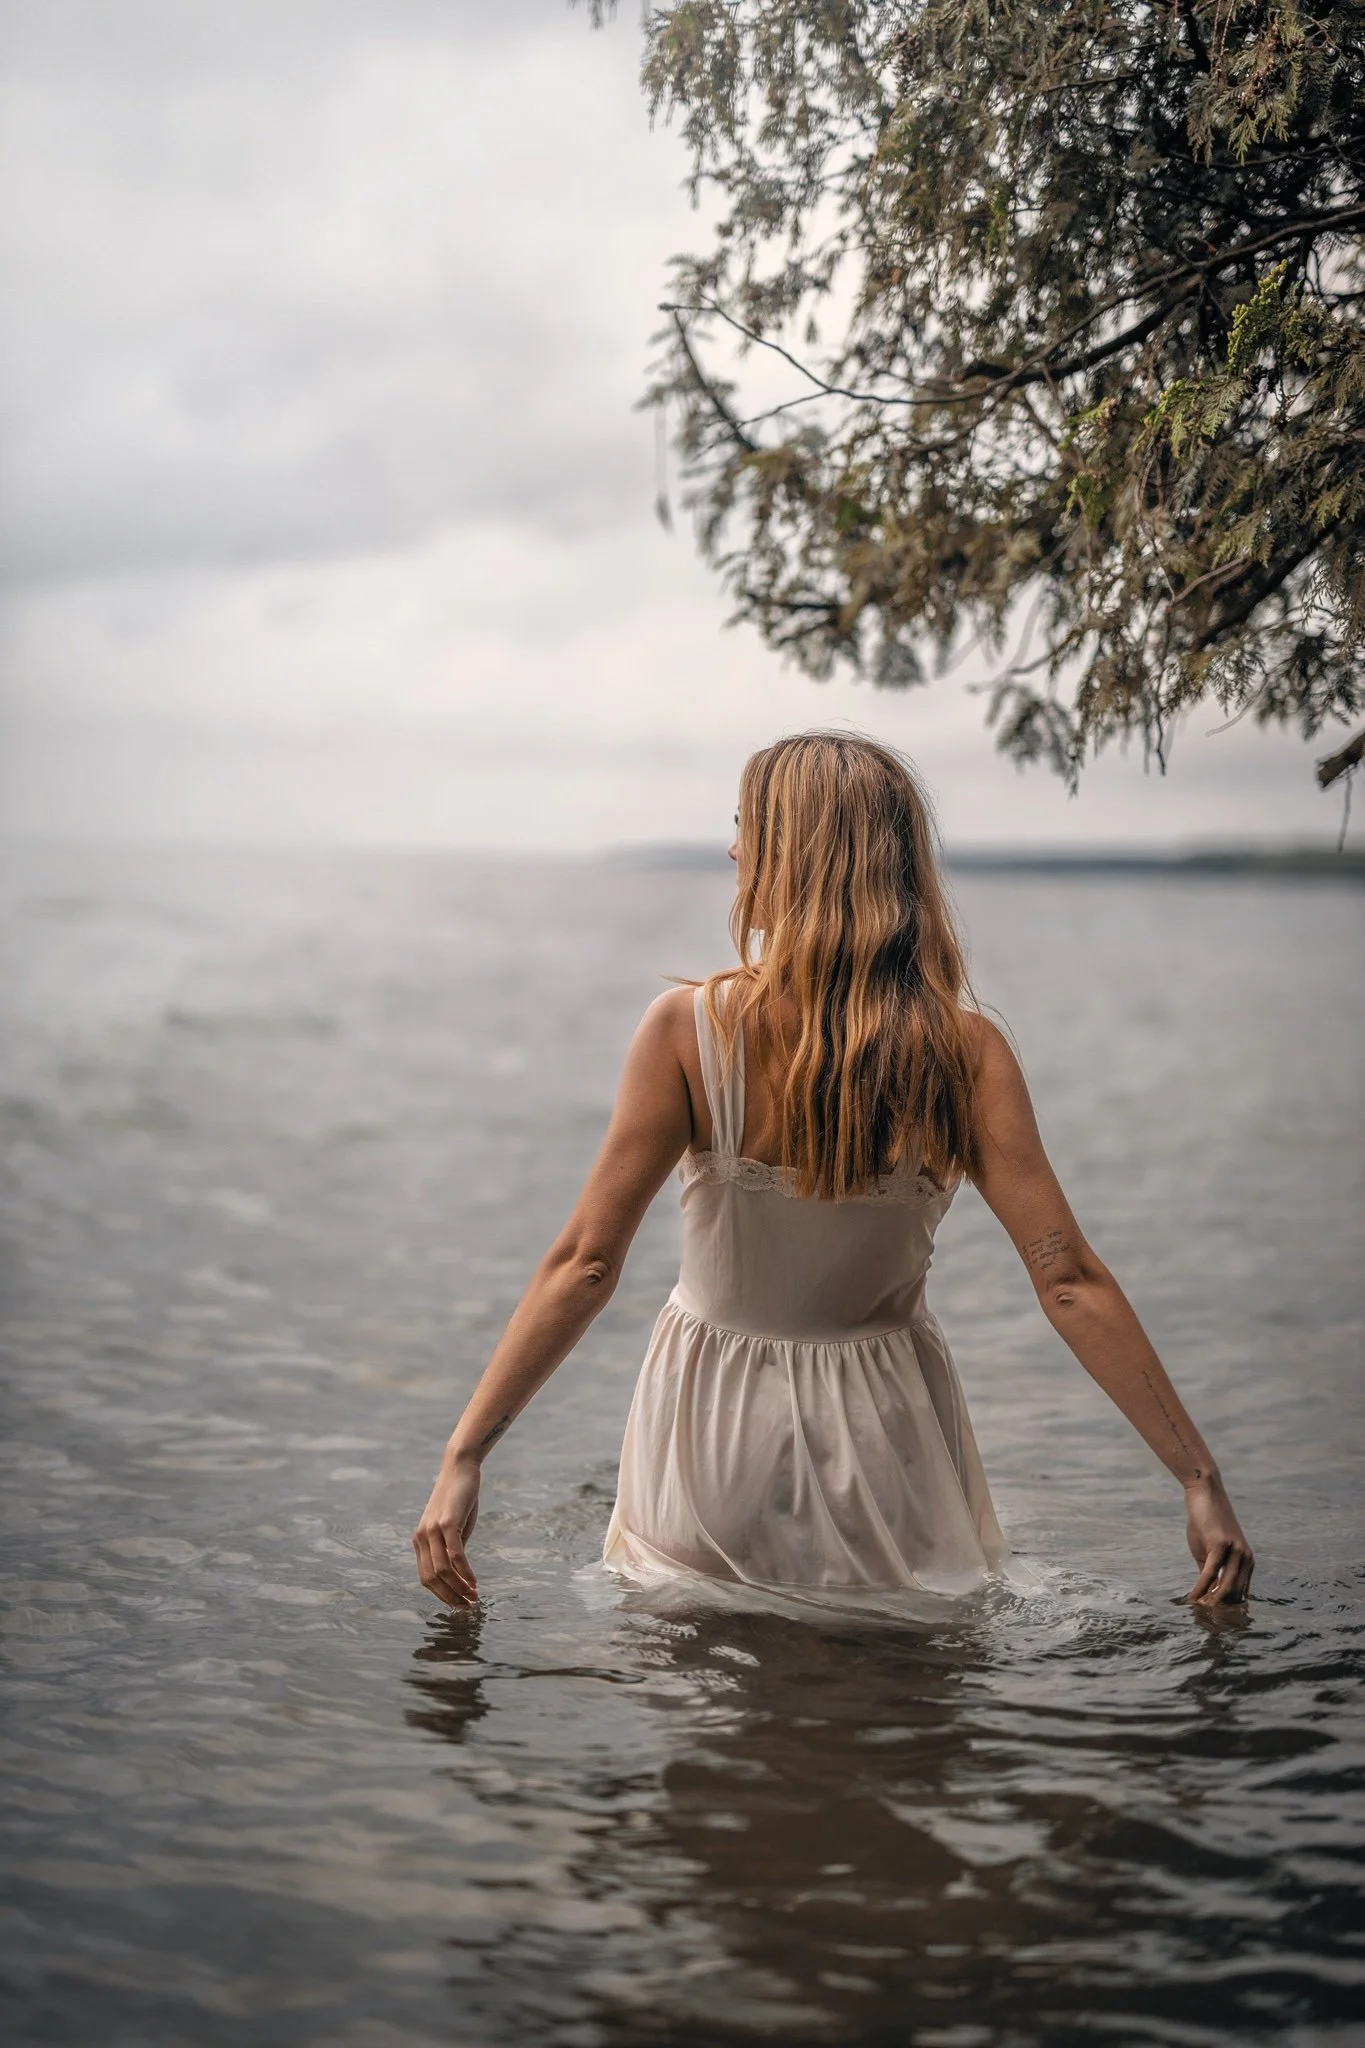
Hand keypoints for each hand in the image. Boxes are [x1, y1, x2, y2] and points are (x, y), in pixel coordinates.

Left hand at [412, 1453, 480, 1606]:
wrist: (460, 1468)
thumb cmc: (459, 1498)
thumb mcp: (454, 1528)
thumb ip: (452, 1548)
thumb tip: (458, 1572)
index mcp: (420, 1541)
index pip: (426, 1578)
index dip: (442, 1595)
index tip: (458, 1604)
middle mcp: (421, 1538)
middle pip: (432, 1579)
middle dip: (450, 1597)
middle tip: (467, 1607)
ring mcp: (432, 1530)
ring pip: (443, 1571)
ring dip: (458, 1589)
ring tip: (473, 1598)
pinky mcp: (447, 1523)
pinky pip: (455, 1556)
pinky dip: (465, 1573)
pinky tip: (474, 1582)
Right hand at [1184, 1474, 1253, 1605]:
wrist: (1204, 1494)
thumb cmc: (1206, 1522)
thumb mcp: (1208, 1550)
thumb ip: (1211, 1571)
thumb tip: (1206, 1593)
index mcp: (1247, 1561)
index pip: (1241, 1593)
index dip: (1228, 1607)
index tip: (1214, 1618)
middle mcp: (1246, 1558)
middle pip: (1236, 1594)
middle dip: (1220, 1609)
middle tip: (1204, 1619)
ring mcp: (1235, 1551)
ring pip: (1226, 1587)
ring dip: (1211, 1602)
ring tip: (1198, 1611)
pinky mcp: (1220, 1545)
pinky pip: (1210, 1573)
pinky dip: (1201, 1588)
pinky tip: (1191, 1597)